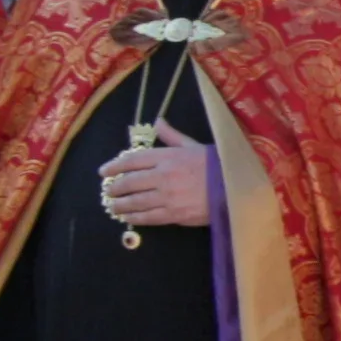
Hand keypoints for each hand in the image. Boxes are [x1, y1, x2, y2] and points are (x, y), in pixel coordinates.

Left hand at [95, 133, 212, 231]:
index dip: (115, 166)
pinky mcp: (174, 214)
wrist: (237, 188)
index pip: (133, 160)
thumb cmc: (217, 165)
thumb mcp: (194, 145)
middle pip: (130, 182)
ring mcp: (167, 197)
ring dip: (120, 204)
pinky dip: (134, 217)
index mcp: (168, 157)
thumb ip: (172, 136)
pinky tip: (127, 218)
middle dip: (115, 187)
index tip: (104, 172)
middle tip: (108, 191)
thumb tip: (157, 122)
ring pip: (135, 201)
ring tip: (113, 206)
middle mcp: (163, 176)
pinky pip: (148, 216)